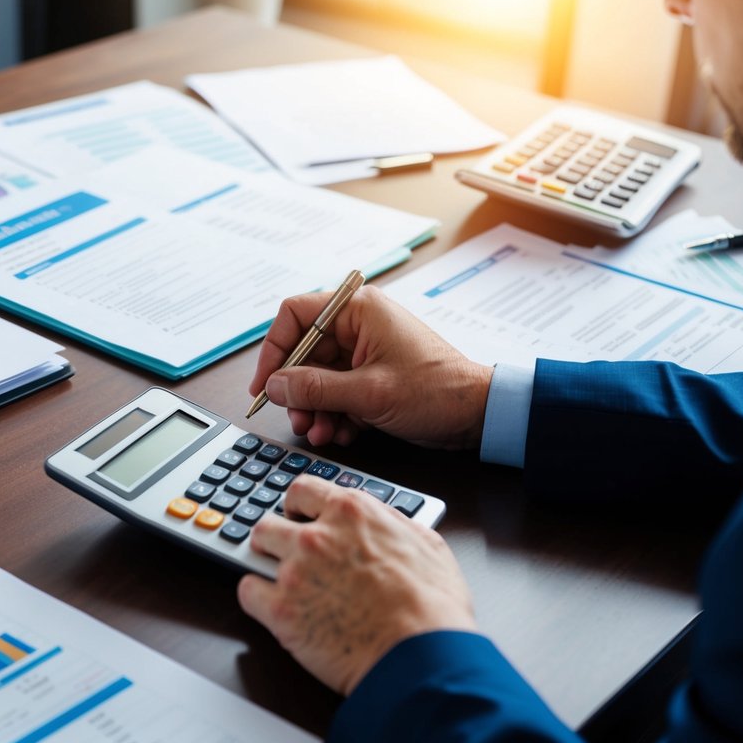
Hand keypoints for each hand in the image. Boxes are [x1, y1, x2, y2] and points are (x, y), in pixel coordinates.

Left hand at [238, 477, 476, 695]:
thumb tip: (386, 523)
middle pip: (270, 522)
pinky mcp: (281, 610)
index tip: (299, 515)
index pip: (303, 490)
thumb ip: (395, 525)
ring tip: (282, 582)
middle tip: (288, 554)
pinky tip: (274, 608)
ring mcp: (295, 571)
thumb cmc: (433, 607)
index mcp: (352, 512)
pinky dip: (257, 599)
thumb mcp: (427, 544)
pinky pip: (247, 592)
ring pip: (253, 552)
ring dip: (264, 564)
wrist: (422, 656)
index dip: (299, 505)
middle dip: (276, 537)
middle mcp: (317, 535)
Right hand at [248, 285, 492, 448]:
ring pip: (317, 377)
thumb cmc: (437, 391)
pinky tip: (341, 432)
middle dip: (297, 391)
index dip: (274, 350)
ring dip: (314, 408)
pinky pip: (335, 392)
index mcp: (358, 310)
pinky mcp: (370, 376)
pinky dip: (333, 414)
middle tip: (297, 419)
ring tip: (321, 432)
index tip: (265, 385)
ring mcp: (364, 352)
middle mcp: (358, 325)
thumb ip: (315, 388)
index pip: (295, 315)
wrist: (477, 416)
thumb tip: (275, 386)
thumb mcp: (368, 393)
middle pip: (303, 353)